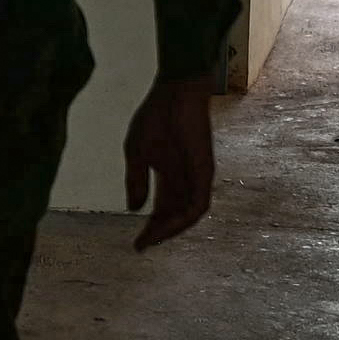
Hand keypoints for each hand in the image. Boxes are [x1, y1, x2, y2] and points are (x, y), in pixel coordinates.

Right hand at [123, 74, 215, 249]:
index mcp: (167, 174)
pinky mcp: (205, 173)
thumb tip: (133, 209)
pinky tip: (168, 227)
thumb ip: (136, 180)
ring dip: (170, 230)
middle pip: (173, 215)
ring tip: (152, 240)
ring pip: (187, 215)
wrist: (175, 92)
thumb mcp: (137, 152)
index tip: (135, 243)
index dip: (148, 227)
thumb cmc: (155, 116)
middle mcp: (184, 180)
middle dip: (157, 233)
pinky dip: (184, 219)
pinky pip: (199, 205)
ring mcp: (195, 177)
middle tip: (141, 246)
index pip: (160, 208)